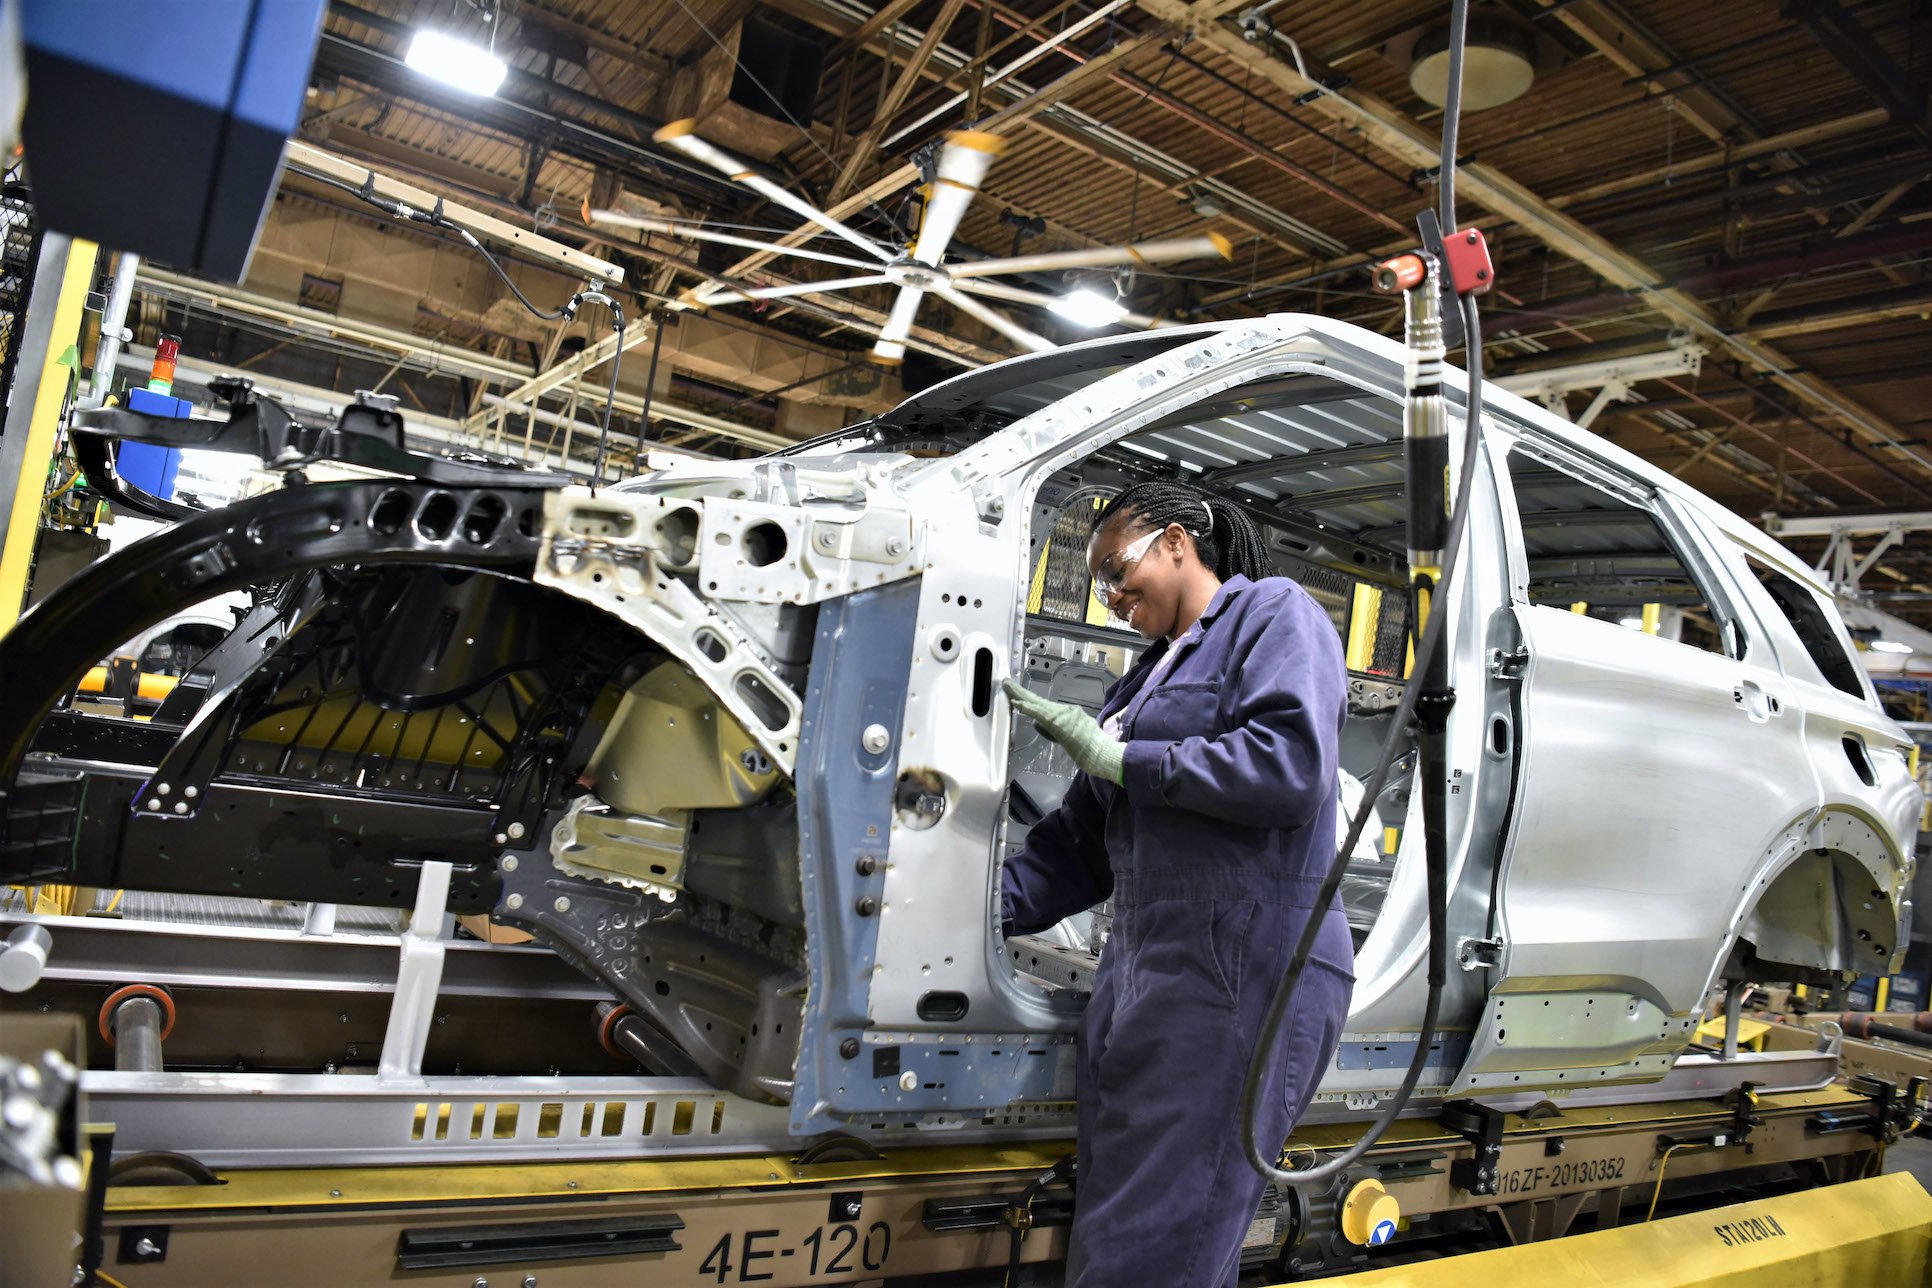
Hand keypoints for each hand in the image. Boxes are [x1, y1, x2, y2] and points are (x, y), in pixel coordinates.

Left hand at [1003, 679, 1123, 784]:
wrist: (1100, 752)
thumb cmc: (1089, 748)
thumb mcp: (1070, 736)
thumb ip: (1052, 729)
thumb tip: (1035, 722)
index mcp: (1068, 713)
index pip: (1043, 705)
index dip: (1029, 698)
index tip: (1017, 693)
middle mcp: (1064, 710)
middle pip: (1037, 699)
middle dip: (1020, 691)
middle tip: (1006, 682)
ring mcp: (1062, 714)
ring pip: (1036, 703)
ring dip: (1019, 695)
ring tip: (1007, 686)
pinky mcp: (1058, 722)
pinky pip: (1039, 713)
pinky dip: (1027, 707)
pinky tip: (1017, 703)